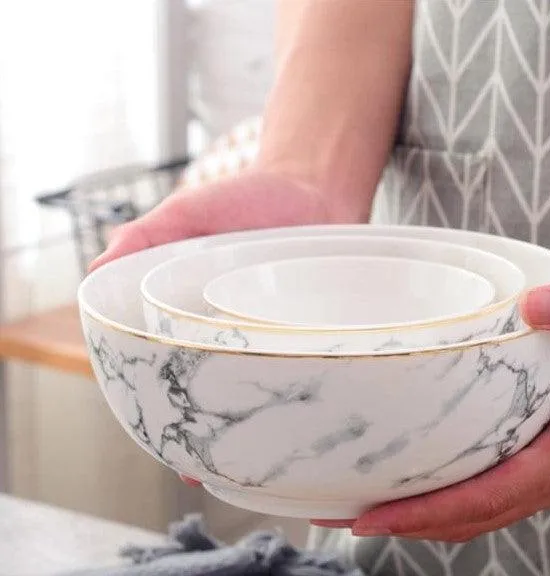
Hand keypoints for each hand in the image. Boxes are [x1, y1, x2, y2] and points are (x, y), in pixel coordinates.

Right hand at [89, 167, 344, 487]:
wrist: (317, 185)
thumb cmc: (251, 195)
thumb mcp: (190, 210)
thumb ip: (145, 235)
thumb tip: (96, 270)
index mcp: (188, 304)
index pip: (159, 357)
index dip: (150, 394)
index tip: (151, 428)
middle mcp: (227, 324)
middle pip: (204, 382)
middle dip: (197, 423)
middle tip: (194, 461)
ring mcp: (268, 329)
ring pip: (251, 387)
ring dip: (243, 422)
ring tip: (239, 461)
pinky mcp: (306, 328)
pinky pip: (297, 368)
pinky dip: (291, 395)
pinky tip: (292, 423)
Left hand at [313, 257, 549, 540]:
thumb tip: (538, 306)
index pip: (492, 495)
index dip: (429, 513)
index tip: (373, 516)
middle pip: (477, 514)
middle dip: (411, 522)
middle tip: (345, 514)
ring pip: (482, 508)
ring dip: (425, 514)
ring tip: (366, 502)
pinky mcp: (547, 449)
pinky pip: (492, 486)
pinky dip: (450, 493)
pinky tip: (416, 476)